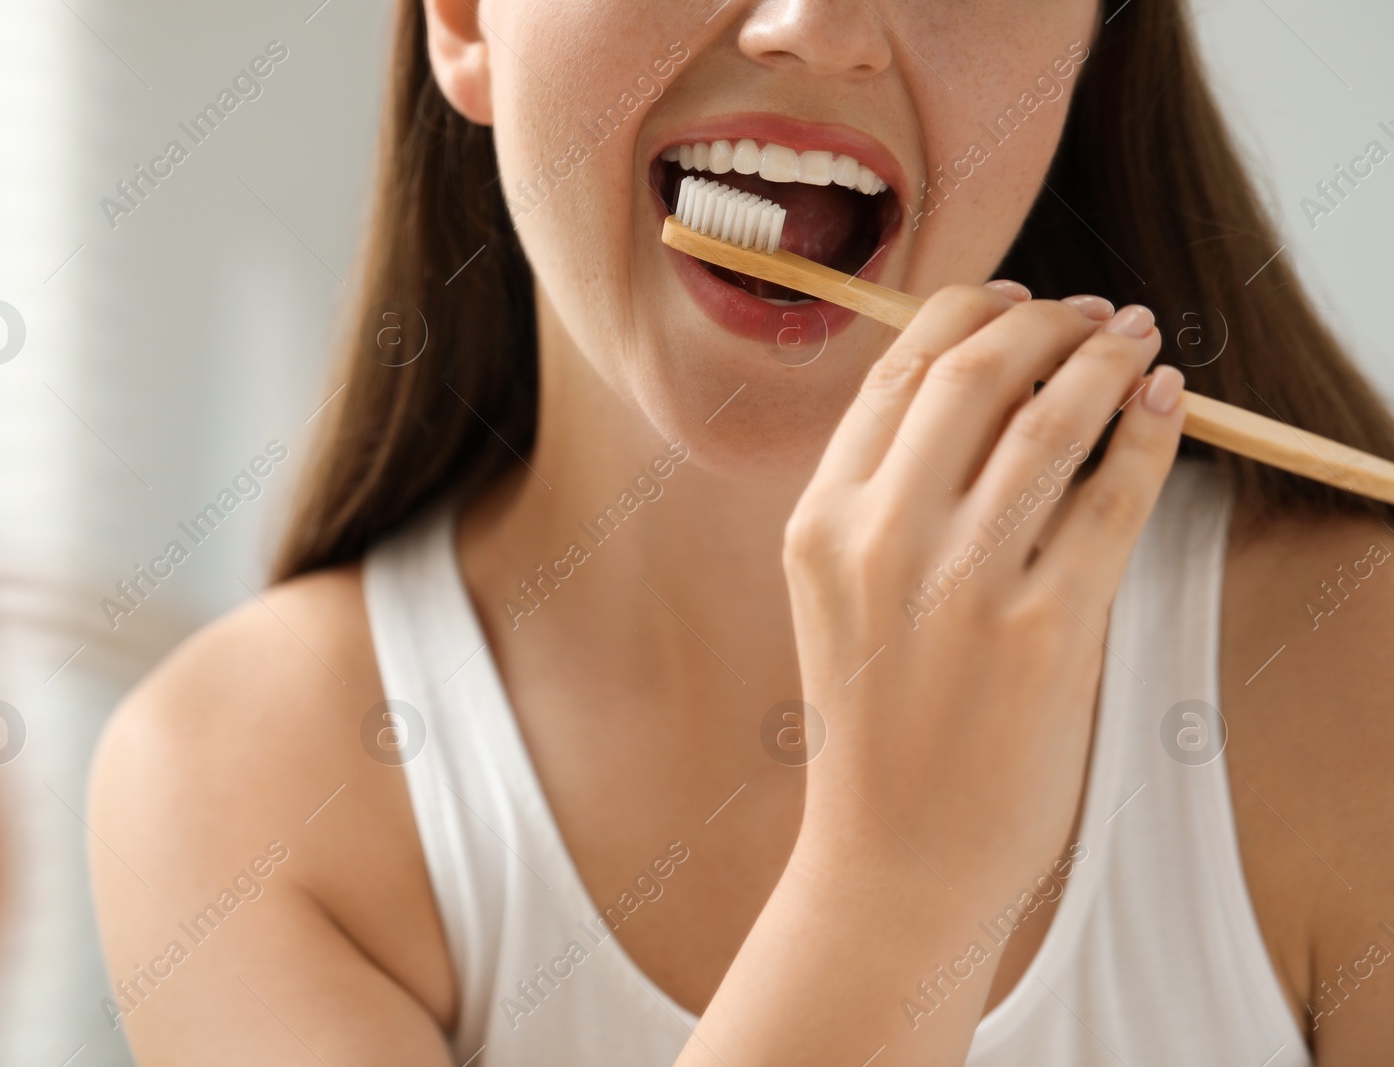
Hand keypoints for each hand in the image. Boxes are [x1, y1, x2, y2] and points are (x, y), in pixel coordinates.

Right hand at [784, 282, 1184, 910]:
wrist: (894, 858)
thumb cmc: (877, 725)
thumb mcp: (842, 598)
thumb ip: (889, 498)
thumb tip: (997, 385)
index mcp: (818, 524)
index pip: (896, 373)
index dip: (966, 312)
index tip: (1017, 298)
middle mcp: (879, 539)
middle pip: (972, 370)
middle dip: (1043, 319)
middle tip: (1088, 313)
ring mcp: (962, 584)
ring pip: (1050, 416)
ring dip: (1107, 359)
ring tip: (1137, 342)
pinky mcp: (1046, 630)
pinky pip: (1115, 494)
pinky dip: (1151, 432)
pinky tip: (1167, 405)